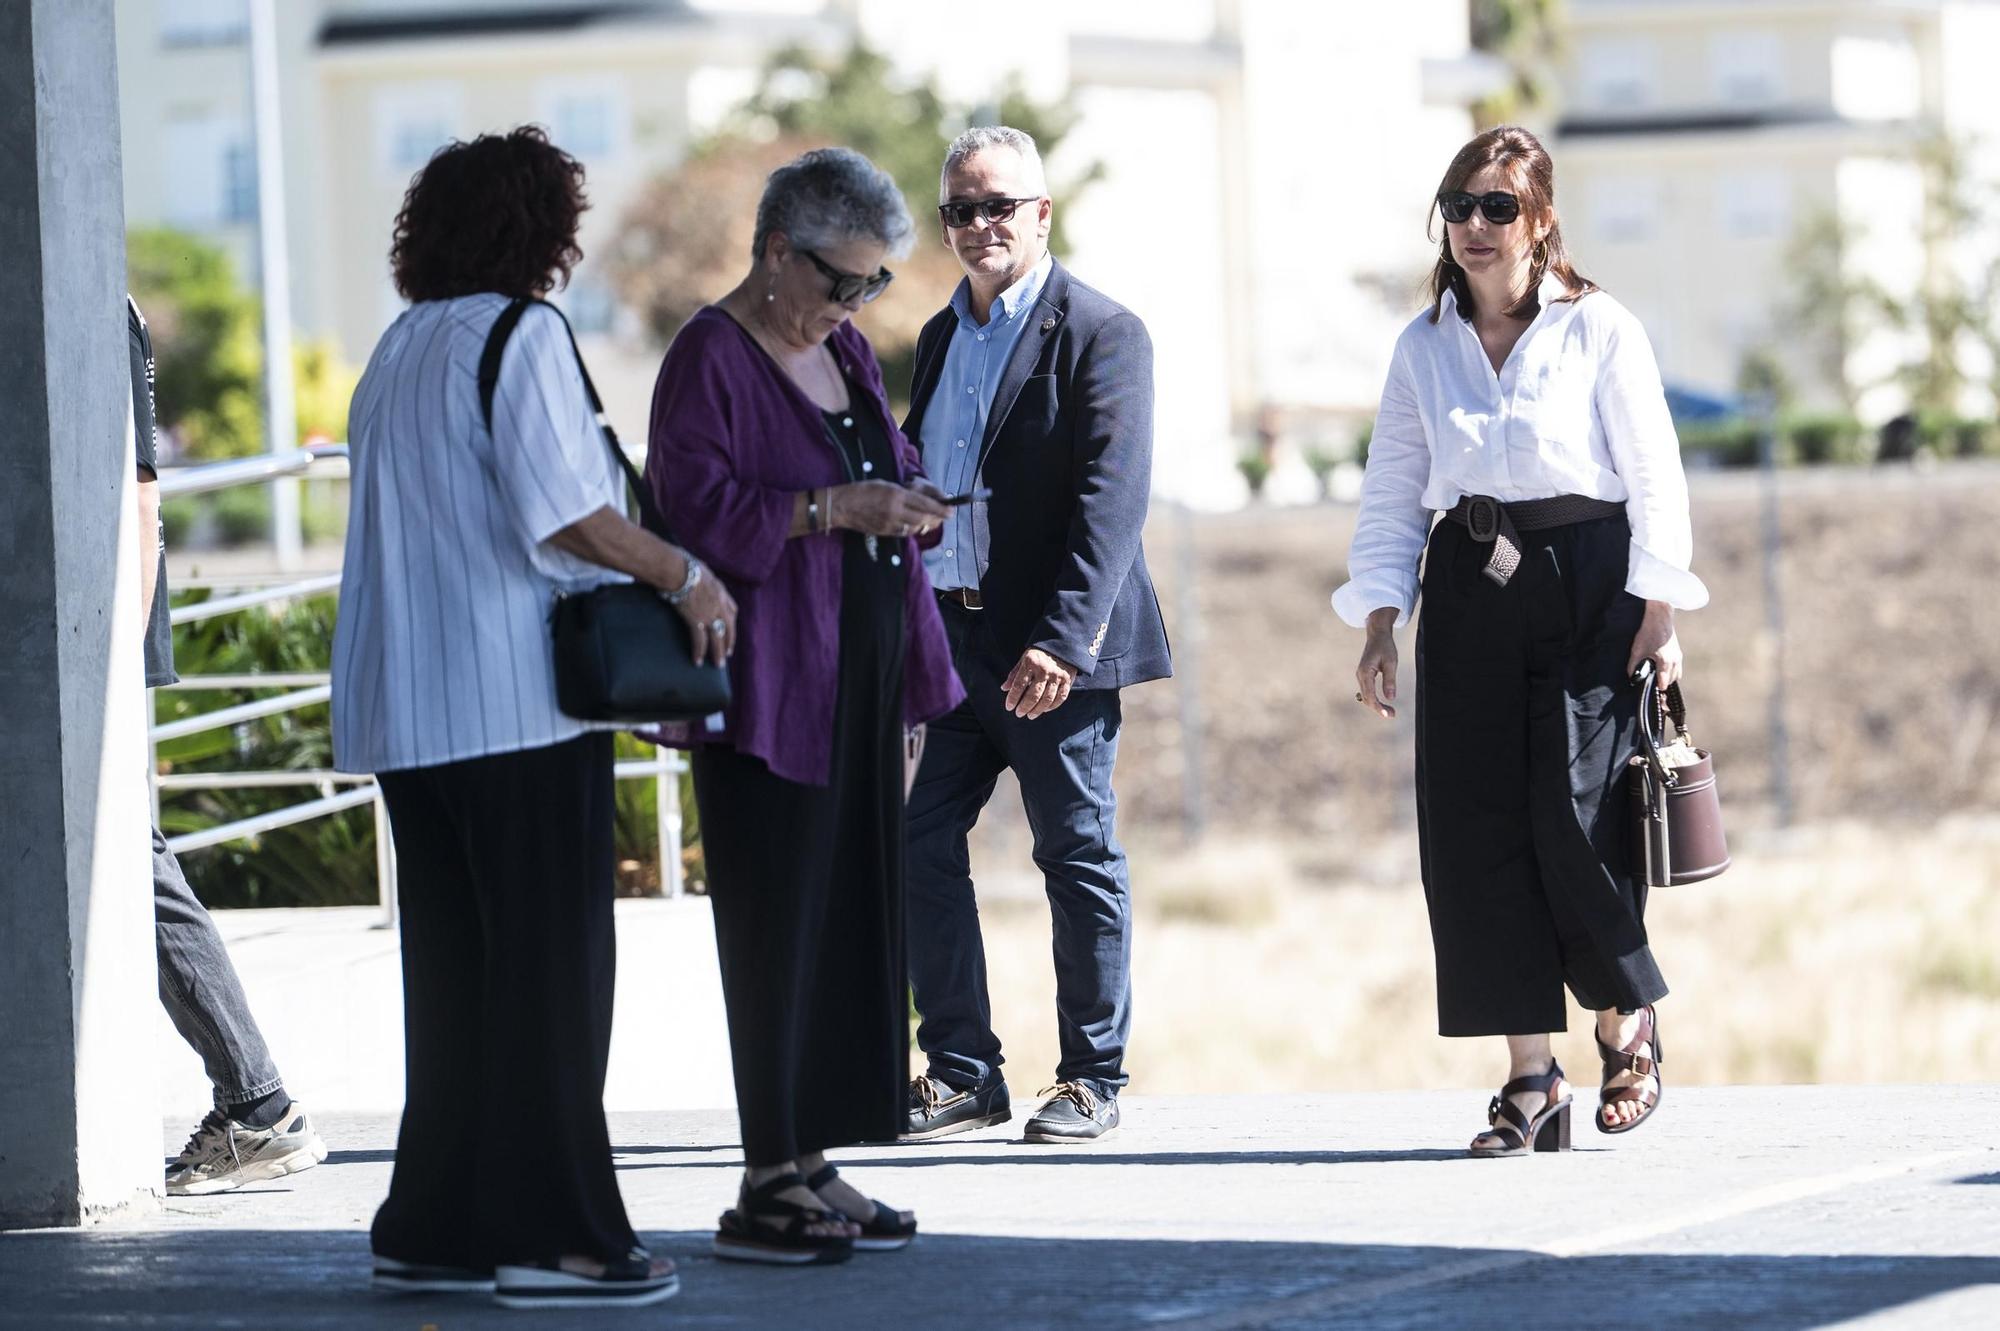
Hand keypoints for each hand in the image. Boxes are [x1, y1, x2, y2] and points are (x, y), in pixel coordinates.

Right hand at [671, 557, 736, 666]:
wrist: (674, 567)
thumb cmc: (679, 562)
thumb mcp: (696, 566)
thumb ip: (697, 574)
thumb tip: (688, 572)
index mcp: (719, 589)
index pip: (731, 609)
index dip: (731, 621)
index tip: (729, 628)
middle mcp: (718, 603)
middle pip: (728, 627)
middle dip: (728, 641)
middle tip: (727, 653)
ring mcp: (708, 613)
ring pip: (718, 637)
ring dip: (718, 653)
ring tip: (717, 664)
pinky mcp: (696, 620)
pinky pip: (700, 640)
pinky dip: (699, 652)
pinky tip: (697, 662)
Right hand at [832, 480, 951, 537]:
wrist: (841, 506)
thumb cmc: (862, 490)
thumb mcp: (885, 484)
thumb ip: (903, 492)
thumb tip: (921, 499)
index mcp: (896, 495)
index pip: (924, 504)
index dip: (940, 509)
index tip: (950, 511)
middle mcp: (895, 511)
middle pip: (924, 519)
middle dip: (936, 518)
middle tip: (943, 516)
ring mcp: (889, 524)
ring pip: (915, 528)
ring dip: (925, 524)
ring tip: (931, 520)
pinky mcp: (884, 533)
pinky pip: (904, 533)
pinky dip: (912, 528)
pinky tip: (915, 524)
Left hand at [1003, 648, 1077, 718]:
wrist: (1062, 644)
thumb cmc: (1039, 654)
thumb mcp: (1024, 659)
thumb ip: (1014, 674)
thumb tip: (1004, 688)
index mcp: (1031, 663)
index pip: (1019, 685)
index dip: (1013, 698)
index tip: (1009, 707)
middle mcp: (1044, 670)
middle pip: (1033, 695)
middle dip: (1024, 707)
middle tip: (1019, 714)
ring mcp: (1057, 676)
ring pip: (1047, 699)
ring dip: (1037, 710)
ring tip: (1030, 715)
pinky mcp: (1068, 680)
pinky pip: (1060, 698)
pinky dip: (1052, 706)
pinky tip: (1044, 710)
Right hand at [1354, 607, 1398, 719]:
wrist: (1377, 635)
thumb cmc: (1385, 646)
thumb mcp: (1390, 662)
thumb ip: (1390, 680)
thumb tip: (1391, 697)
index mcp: (1365, 672)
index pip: (1370, 695)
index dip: (1379, 707)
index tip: (1388, 714)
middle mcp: (1360, 675)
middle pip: (1366, 698)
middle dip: (1378, 708)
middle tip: (1392, 714)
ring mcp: (1361, 676)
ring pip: (1366, 696)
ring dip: (1376, 705)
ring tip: (1390, 711)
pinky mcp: (1364, 676)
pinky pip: (1367, 691)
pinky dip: (1374, 699)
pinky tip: (1382, 703)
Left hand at [1626, 600, 1681, 688]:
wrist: (1660, 616)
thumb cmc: (1648, 632)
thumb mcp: (1637, 650)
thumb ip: (1633, 666)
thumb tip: (1631, 677)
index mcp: (1665, 662)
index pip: (1664, 683)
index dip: (1657, 689)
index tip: (1651, 692)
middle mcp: (1675, 661)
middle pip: (1671, 681)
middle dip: (1663, 684)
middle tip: (1652, 686)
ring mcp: (1678, 656)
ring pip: (1676, 675)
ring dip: (1668, 678)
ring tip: (1656, 678)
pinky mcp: (1678, 652)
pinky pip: (1677, 668)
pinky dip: (1671, 671)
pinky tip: (1661, 669)